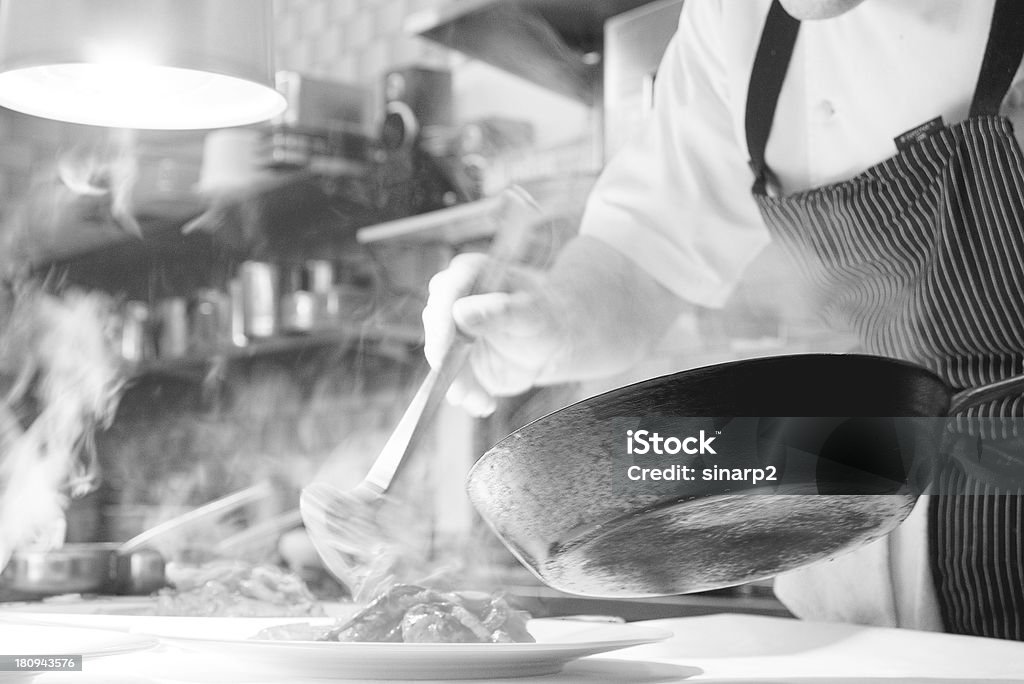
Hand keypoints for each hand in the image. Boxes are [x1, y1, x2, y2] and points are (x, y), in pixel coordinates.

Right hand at [422, 252, 569, 416]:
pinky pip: (452, 380)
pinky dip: (467, 395)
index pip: (445, 292)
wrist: (551, 342)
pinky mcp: (455, 360)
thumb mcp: (527, 312)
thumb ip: (498, 311)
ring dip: (457, 383)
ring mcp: (451, 332)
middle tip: (460, 381)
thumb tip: (460, 313)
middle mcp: (453, 301)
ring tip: (480, 400)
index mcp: (469, 275)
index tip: (445, 346)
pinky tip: (484, 404)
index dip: (442, 320)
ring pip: (440, 359)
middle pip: (435, 326)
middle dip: (445, 358)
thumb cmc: (542, 316)